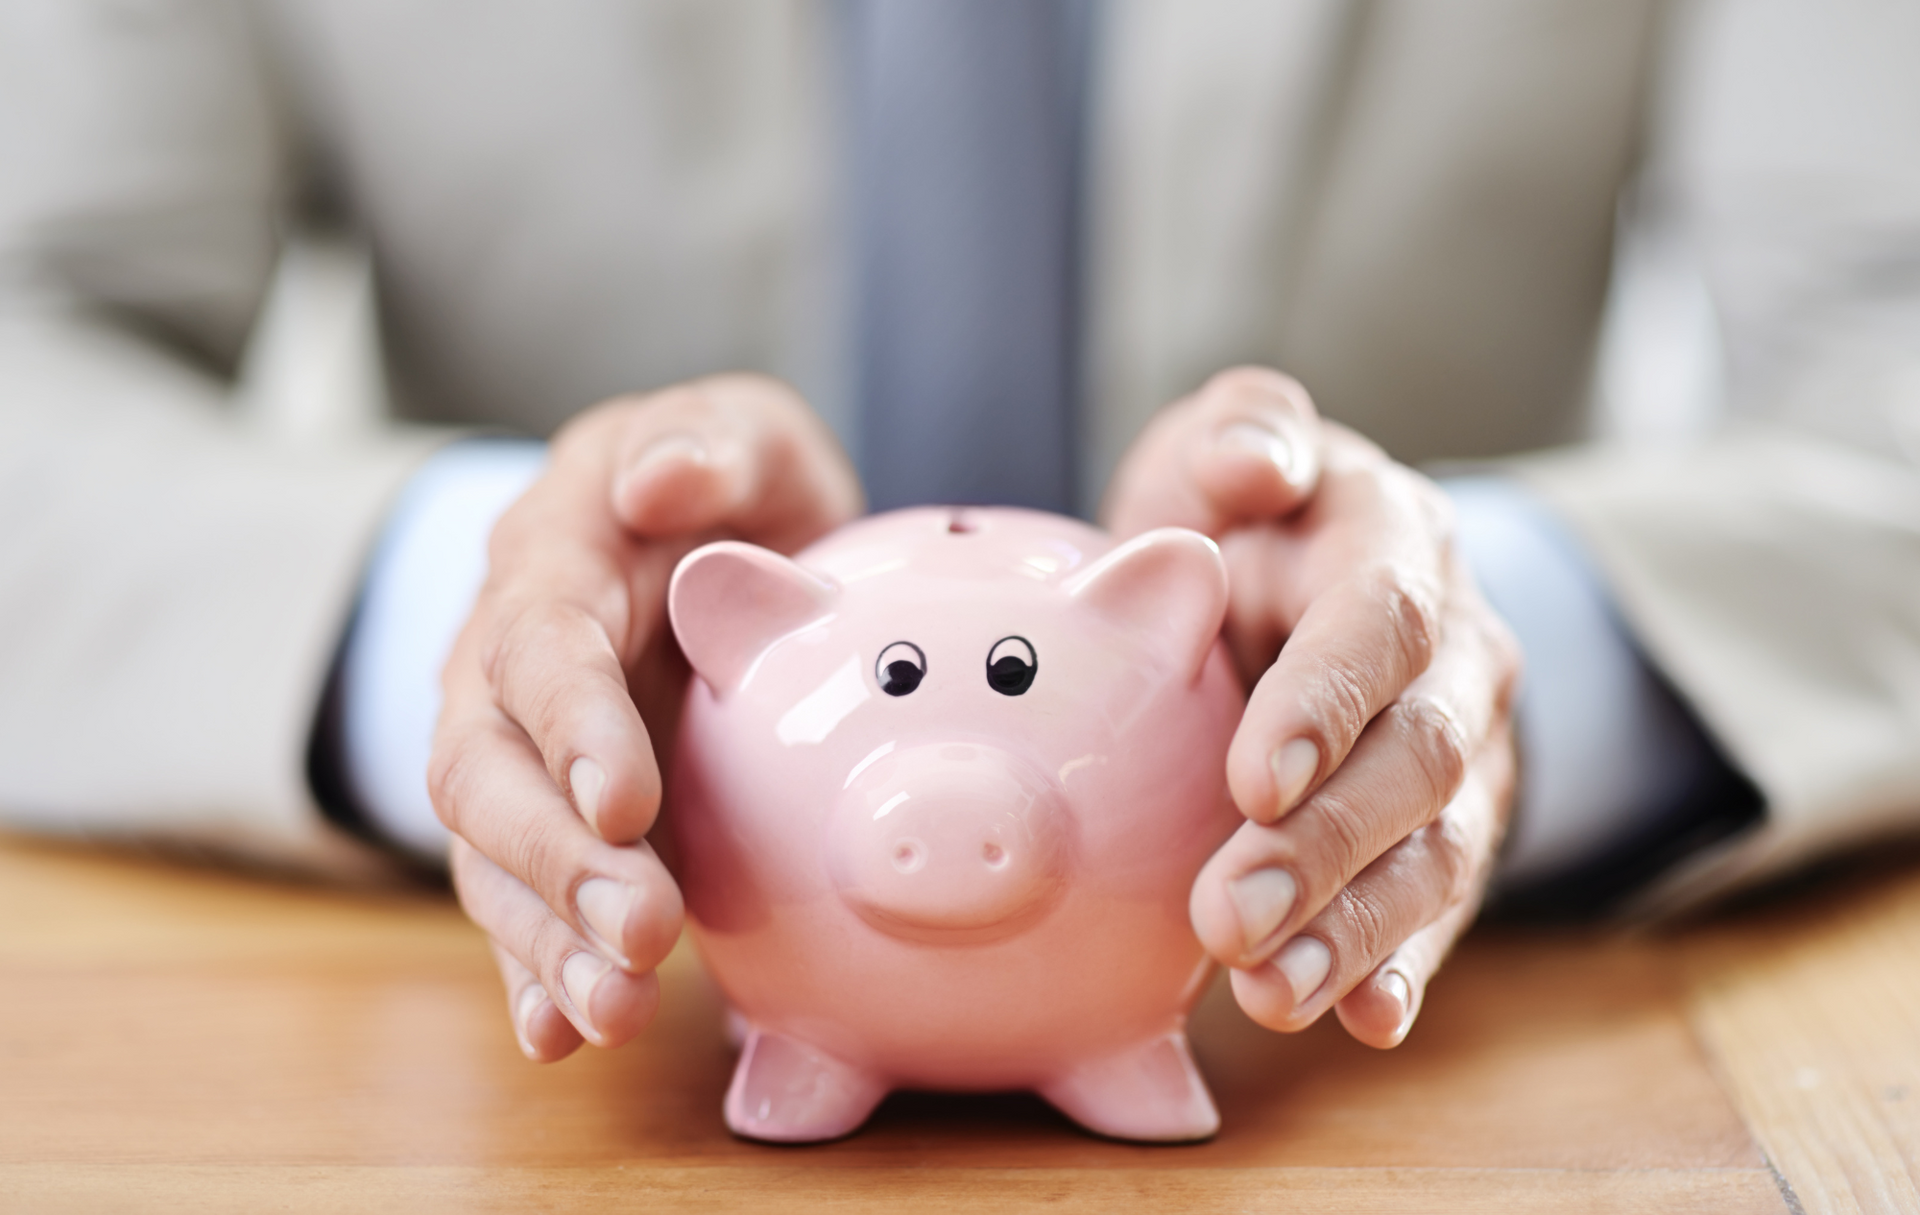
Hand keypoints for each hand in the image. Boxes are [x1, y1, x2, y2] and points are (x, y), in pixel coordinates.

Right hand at [429, 375, 861, 1060]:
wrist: (703, 541)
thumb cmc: (728, 485)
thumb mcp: (742, 434)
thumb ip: (709, 442)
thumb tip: (656, 480)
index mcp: (555, 559)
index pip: (540, 647)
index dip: (572, 726)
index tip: (624, 803)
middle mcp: (507, 662)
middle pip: (486, 770)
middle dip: (555, 862)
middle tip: (641, 933)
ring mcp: (517, 750)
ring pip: (493, 855)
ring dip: (546, 940)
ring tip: (613, 1012)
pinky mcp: (547, 818)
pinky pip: (519, 900)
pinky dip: (535, 971)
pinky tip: (562, 1036)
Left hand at [1105, 367, 1518, 1047]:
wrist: (1293, 585)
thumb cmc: (1239, 519)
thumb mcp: (1226, 448)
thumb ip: (1242, 431)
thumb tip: (1257, 463)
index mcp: (1395, 549)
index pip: (1383, 624)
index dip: (1328, 701)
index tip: (1252, 777)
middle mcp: (1454, 659)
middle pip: (1414, 760)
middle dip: (1323, 847)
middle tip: (1224, 916)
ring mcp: (1463, 757)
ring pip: (1433, 853)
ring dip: (1353, 931)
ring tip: (1269, 995)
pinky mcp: (1445, 837)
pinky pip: (1439, 910)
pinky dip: (1401, 968)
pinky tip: (1362, 1022)